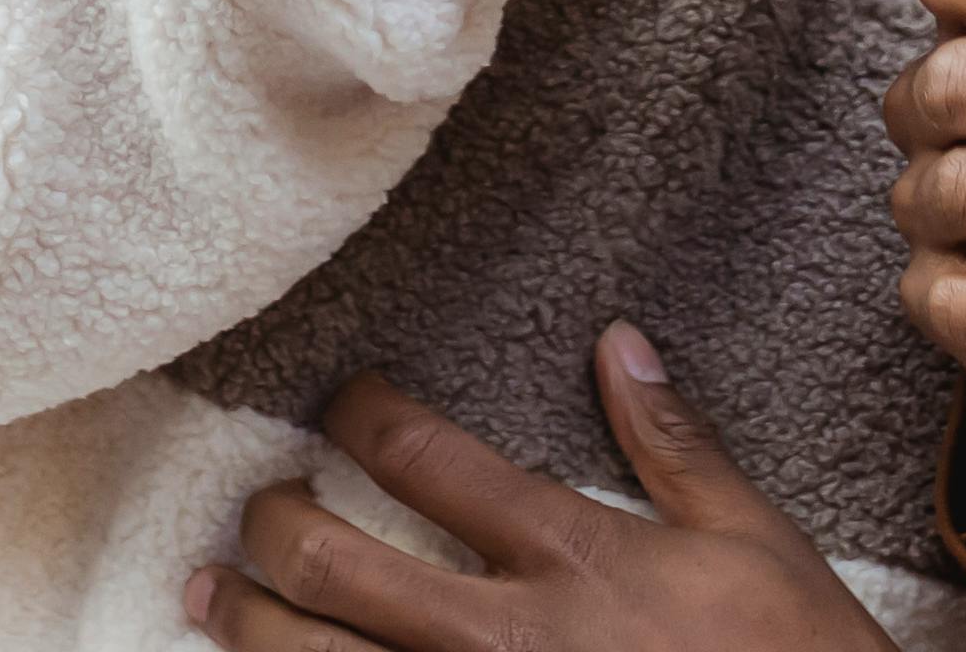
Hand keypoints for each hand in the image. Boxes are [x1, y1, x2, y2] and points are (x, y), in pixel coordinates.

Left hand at [190, 336, 894, 651]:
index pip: (426, 460)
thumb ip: (674, 446)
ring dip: (249, 628)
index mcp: (570, 560)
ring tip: (211, 594)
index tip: (342, 399)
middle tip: (256, 507)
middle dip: (275, 526)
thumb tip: (619, 344)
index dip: (363, 414)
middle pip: (337, 568)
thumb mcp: (754, 544)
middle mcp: (501, 643)